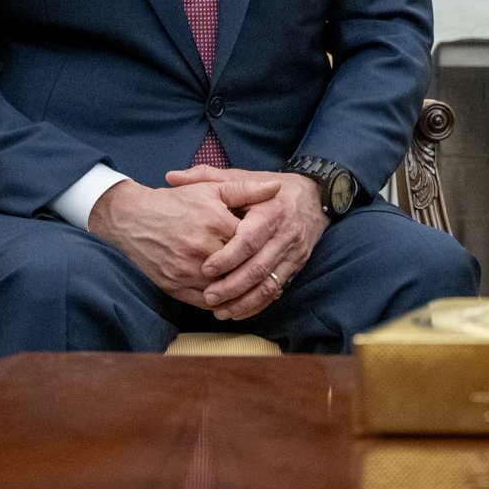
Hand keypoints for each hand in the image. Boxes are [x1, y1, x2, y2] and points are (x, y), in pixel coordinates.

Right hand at [89, 174, 279, 307]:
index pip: (251, 240)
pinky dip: (220, 302)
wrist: (133, 218)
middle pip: (240, 266)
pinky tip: (230, 296)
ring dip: (239, 290)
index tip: (269, 245)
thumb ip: (246, 189)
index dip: (261, 243)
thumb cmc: (175, 202)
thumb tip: (277, 187)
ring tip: (253, 286)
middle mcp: (201, 248)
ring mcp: (187, 270)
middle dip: (253, 268)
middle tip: (267, 269)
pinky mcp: (175, 287)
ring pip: (225, 288)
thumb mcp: (210, 190)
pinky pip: (205, 302)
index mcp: (214, 221)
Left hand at [164, 166, 328, 321]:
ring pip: (269, 284)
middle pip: (258, 267)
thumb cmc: (273, 188)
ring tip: (219, 310)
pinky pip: (277, 290)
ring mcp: (293, 253)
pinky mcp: (297, 266)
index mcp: (270, 210)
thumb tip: (171, 177)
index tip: (205, 268)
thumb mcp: (243, 177)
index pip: (249, 240)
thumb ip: (207, 177)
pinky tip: (238, 311)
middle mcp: (285, 234)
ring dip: (243, 301)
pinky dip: (257, 304)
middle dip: (232, 286)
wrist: (316, 196)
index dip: (227, 257)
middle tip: (208, 297)